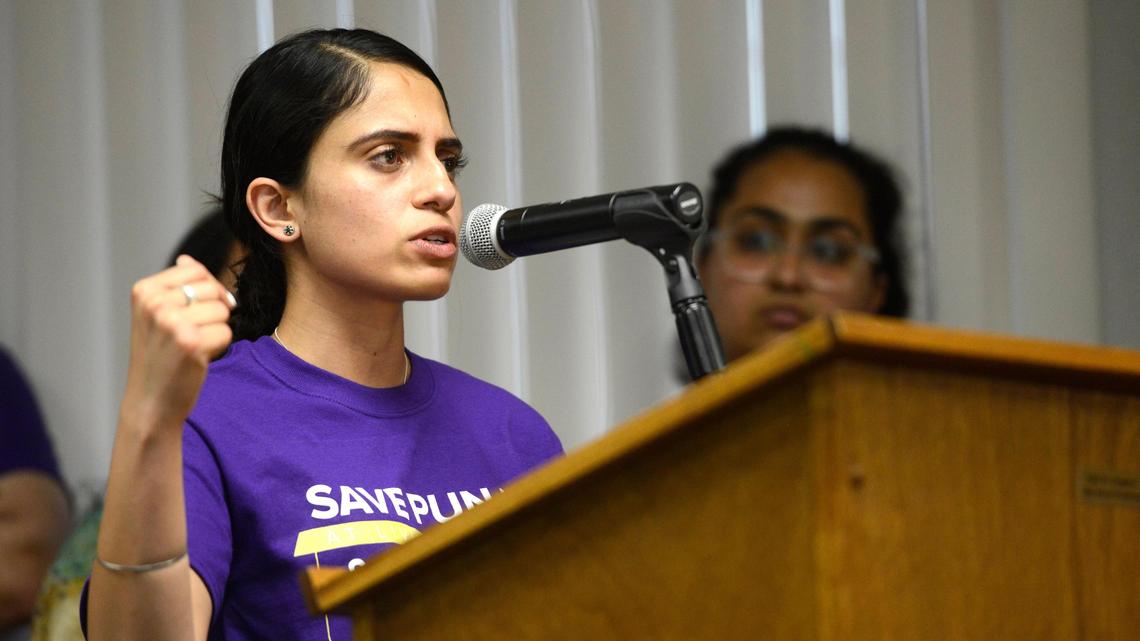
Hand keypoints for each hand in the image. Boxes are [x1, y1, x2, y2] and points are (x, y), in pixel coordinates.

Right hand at [120, 255, 235, 430]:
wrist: (150, 401)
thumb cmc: (159, 356)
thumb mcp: (156, 315)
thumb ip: (174, 286)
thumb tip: (187, 258)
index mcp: (144, 290)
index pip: (196, 270)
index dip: (209, 289)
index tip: (197, 310)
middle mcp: (155, 303)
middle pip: (212, 289)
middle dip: (213, 311)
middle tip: (192, 334)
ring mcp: (171, 322)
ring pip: (222, 311)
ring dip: (216, 330)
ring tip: (192, 346)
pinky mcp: (190, 343)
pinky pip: (226, 333)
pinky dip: (219, 347)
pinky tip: (197, 359)